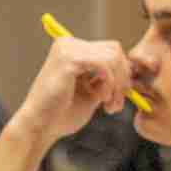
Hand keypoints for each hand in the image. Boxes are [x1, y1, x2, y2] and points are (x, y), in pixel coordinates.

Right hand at [12, 35, 136, 144]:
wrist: (40, 127)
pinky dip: (109, 85)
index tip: (118, 100)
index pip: (111, 51)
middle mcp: (68, 43)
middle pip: (115, 50)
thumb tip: (131, 70)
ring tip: (110, 106)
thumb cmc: (63, 114)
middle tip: (116, 105)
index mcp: (72, 49)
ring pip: (113, 57)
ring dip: (117, 85)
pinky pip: (104, 65)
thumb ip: (107, 79)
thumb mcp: (92, 92)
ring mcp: (67, 49)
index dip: (122, 74)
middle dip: (123, 79)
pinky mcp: (68, 59)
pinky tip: (101, 100)